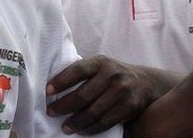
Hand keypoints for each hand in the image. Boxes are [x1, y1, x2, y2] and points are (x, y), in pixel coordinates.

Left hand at [46, 56, 160, 134]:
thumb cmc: (114, 75)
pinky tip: (82, 130)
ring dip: (76, 122)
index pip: (78, 70)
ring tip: (65, 127)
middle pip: (83, 95)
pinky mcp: (129, 107)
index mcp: (101, 62)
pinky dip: (91, 129)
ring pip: (93, 112)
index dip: (61, 81)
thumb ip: (83, 72)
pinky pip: (105, 122)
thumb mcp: (101, 66)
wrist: (146, 82)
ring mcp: (122, 91)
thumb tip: (53, 87)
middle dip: (63, 106)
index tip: (47, 91)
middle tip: (51, 112)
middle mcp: (112, 74)